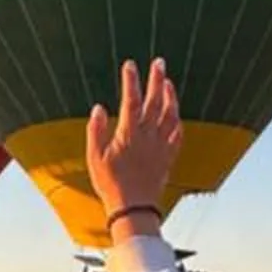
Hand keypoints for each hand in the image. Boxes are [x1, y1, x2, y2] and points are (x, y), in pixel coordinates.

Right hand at [86, 59, 180, 234]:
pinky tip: (175, 112)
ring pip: (170, 115)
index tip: (130, 65)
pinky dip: (177, 119)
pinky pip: (178, 134)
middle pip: (155, 102)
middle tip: (159, 62)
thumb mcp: (94, 158)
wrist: (133, 208)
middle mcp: (148, 137)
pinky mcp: (168, 157)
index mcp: (128, 134)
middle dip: (156, 79)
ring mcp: (161, 146)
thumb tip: (98, 108)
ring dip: (170, 96)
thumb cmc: (110, 184)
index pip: (130, 100)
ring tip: (167, 81)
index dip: (131, 81)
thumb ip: (96, 131)